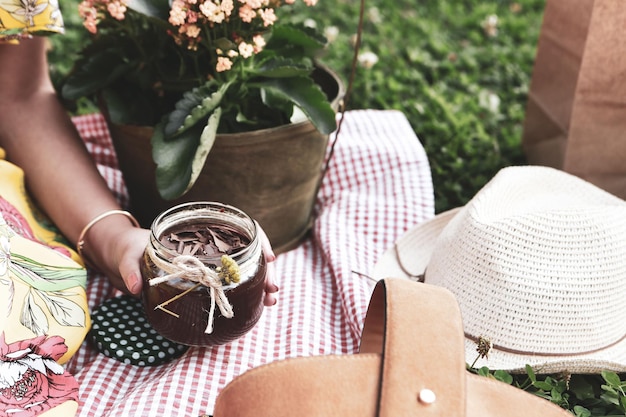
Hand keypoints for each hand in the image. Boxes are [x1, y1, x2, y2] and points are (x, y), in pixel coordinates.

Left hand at [105, 222, 278, 306]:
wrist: (125, 257)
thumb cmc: (130, 249)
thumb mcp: (129, 255)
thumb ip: (131, 270)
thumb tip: (135, 287)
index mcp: (197, 230)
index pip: (239, 228)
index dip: (259, 241)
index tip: (269, 257)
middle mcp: (209, 245)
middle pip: (248, 252)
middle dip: (265, 270)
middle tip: (273, 289)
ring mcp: (210, 262)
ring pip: (245, 269)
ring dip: (261, 283)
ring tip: (271, 300)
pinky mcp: (206, 279)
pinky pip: (233, 282)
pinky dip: (247, 292)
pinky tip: (258, 305)